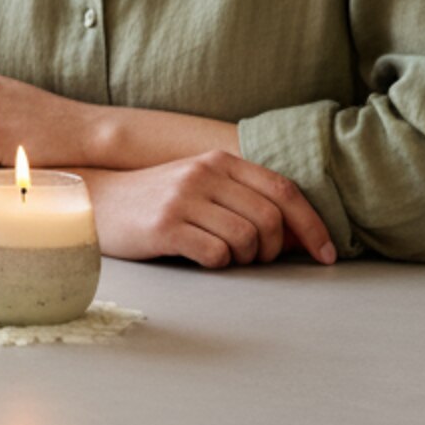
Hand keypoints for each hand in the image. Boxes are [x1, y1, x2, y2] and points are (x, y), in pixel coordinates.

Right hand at [88, 153, 337, 266]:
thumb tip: (299, 235)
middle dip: (273, 249)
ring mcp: (183, 199)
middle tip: (255, 258)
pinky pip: (216, 254)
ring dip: (244, 258)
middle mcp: (203, 174)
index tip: (326, 254)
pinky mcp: (165, 226)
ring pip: (246, 240)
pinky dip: (217, 263)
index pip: (284, 190)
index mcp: (218, 161)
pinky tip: (198, 256)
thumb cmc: (157, 200)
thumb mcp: (201, 187)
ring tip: (222, 254)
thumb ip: (245, 199)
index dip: (312, 225)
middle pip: (270, 219)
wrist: (98, 202)